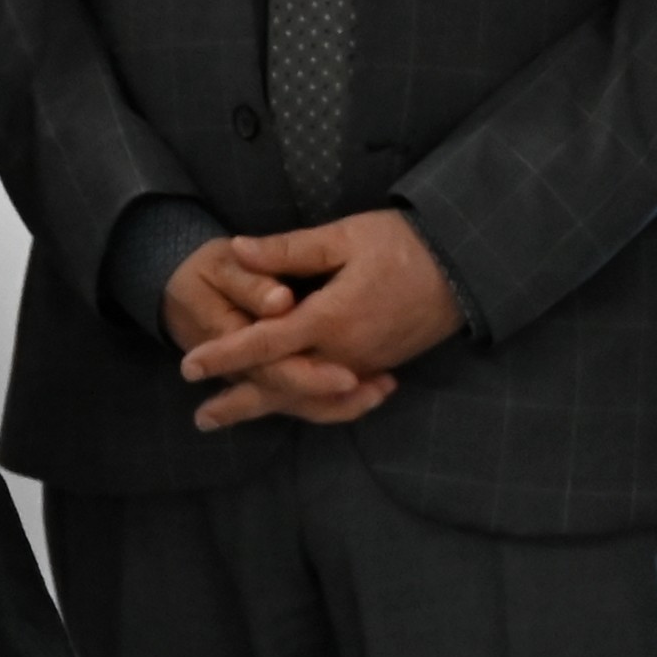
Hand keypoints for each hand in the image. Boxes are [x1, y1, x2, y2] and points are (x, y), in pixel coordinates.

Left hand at [174, 208, 460, 430]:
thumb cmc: (405, 244)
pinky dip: (310, 406)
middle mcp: (343, 353)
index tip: (189, 366)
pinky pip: (336, 398)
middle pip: (281, 388)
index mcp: (329, 319)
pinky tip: (289, 405)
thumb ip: (288, 249)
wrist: (467, 266)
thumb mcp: (344, 237)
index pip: (264, 344)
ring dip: (269, 408)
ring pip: (307, 398)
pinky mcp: (379, 365)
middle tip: (200, 419)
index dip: (224, 355)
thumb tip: (237, 250)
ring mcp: (363, 364)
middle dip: (239, 403)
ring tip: (233, 416)